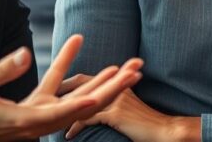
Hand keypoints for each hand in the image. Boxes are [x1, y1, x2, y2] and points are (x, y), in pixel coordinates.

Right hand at [0, 35, 141, 141]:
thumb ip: (1, 71)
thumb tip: (25, 53)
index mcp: (26, 120)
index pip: (64, 111)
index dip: (90, 101)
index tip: (112, 90)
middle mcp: (38, 121)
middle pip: (83, 107)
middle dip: (111, 90)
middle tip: (136, 73)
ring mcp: (38, 116)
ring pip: (77, 100)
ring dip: (102, 83)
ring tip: (124, 65)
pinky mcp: (34, 108)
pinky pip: (57, 87)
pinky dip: (68, 66)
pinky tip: (75, 41)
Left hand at [65, 88, 199, 141]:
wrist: (165, 132)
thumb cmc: (147, 125)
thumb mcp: (129, 110)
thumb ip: (116, 105)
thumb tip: (101, 108)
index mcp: (119, 86)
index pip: (90, 78)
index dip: (73, 83)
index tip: (58, 89)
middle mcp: (117, 89)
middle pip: (83, 82)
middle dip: (64, 89)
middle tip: (47, 96)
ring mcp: (116, 100)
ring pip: (84, 99)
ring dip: (68, 107)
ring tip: (54, 116)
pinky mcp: (115, 114)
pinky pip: (89, 118)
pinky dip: (77, 127)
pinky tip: (69, 135)